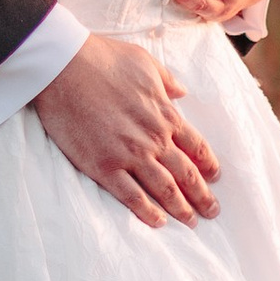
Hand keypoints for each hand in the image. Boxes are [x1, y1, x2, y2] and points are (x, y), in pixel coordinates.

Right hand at [33, 33, 220, 227]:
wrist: (65, 67)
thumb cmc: (103, 58)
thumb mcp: (145, 62)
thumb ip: (167, 81)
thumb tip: (181, 92)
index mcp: (164, 114)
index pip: (195, 146)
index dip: (208, 164)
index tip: (215, 177)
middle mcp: (153, 139)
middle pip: (185, 173)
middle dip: (202, 195)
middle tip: (212, 211)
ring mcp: (128, 155)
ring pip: (163, 189)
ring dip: (180, 208)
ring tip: (191, 222)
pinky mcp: (103, 166)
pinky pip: (131, 195)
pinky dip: (147, 211)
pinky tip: (158, 222)